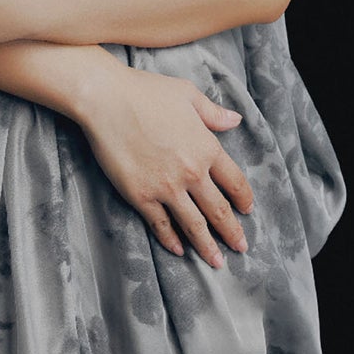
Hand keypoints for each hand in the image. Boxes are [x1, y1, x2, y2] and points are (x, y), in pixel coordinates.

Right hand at [75, 66, 253, 266]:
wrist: (106, 100)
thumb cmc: (146, 92)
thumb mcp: (187, 95)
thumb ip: (213, 113)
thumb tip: (235, 121)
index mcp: (207, 147)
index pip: (235, 181)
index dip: (243, 199)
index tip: (247, 211)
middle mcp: (192, 172)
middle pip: (219, 210)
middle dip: (232, 232)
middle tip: (241, 247)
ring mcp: (166, 187)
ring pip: (194, 224)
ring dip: (207, 246)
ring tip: (217, 261)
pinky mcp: (141, 196)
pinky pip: (161, 225)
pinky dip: (171, 240)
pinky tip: (179, 250)